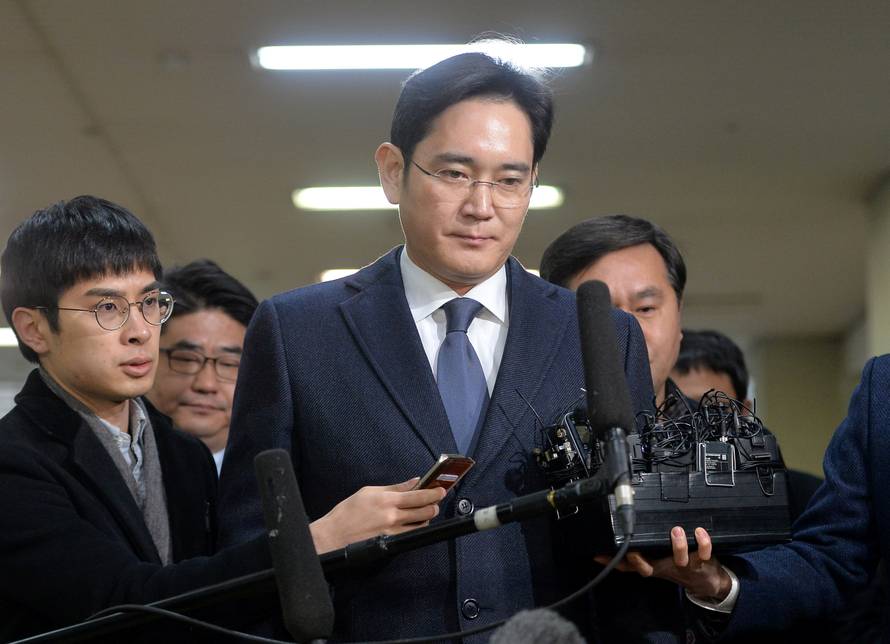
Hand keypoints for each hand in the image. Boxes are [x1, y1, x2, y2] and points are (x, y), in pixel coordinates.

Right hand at [309, 478, 446, 553]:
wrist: (334, 535)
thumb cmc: (348, 511)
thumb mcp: (369, 491)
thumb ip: (395, 487)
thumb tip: (414, 481)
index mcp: (387, 500)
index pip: (419, 495)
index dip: (434, 493)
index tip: (441, 489)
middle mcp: (393, 517)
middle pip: (425, 512)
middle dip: (434, 505)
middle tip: (435, 500)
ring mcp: (393, 532)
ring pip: (420, 525)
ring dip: (426, 517)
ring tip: (425, 510)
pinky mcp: (391, 543)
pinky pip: (411, 535)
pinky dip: (416, 527)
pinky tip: (414, 522)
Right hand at [594, 526, 731, 600]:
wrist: (706, 582)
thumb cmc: (675, 568)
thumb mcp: (651, 566)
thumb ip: (628, 561)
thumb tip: (598, 555)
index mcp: (654, 567)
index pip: (636, 568)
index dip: (629, 562)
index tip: (624, 551)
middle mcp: (667, 567)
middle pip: (654, 568)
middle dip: (644, 559)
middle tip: (634, 547)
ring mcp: (684, 565)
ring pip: (680, 558)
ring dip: (677, 545)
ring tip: (675, 530)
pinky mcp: (702, 561)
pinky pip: (704, 553)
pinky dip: (703, 542)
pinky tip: (699, 530)